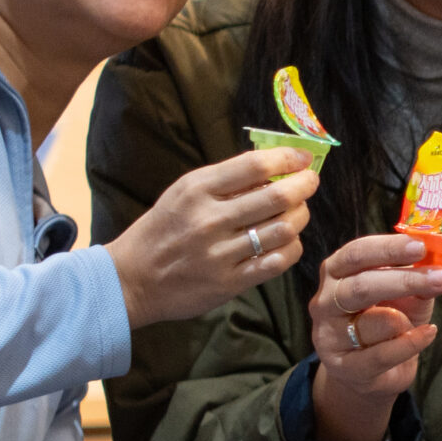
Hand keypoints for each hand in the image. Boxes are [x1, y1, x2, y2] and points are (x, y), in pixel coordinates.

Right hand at [107, 148, 317, 327]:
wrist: (131, 279)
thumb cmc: (162, 230)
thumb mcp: (182, 194)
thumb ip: (223, 181)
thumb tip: (272, 167)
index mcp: (197, 189)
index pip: (254, 165)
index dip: (287, 158)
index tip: (303, 158)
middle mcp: (209, 219)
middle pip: (276, 196)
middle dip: (303, 186)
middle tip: (310, 182)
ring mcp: (220, 252)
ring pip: (282, 229)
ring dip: (299, 217)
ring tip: (299, 212)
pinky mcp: (229, 282)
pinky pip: (277, 262)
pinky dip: (291, 248)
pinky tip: (289, 242)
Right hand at [307, 233, 441, 440]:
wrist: (372, 372)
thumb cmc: (388, 322)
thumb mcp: (408, 295)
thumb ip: (426, 278)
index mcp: (337, 272)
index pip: (356, 253)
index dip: (388, 249)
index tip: (421, 246)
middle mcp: (325, 301)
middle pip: (360, 286)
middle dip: (404, 280)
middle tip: (441, 277)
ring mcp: (330, 336)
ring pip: (374, 322)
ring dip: (406, 320)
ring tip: (421, 320)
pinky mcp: (344, 367)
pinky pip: (383, 354)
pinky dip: (411, 343)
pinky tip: (427, 334)